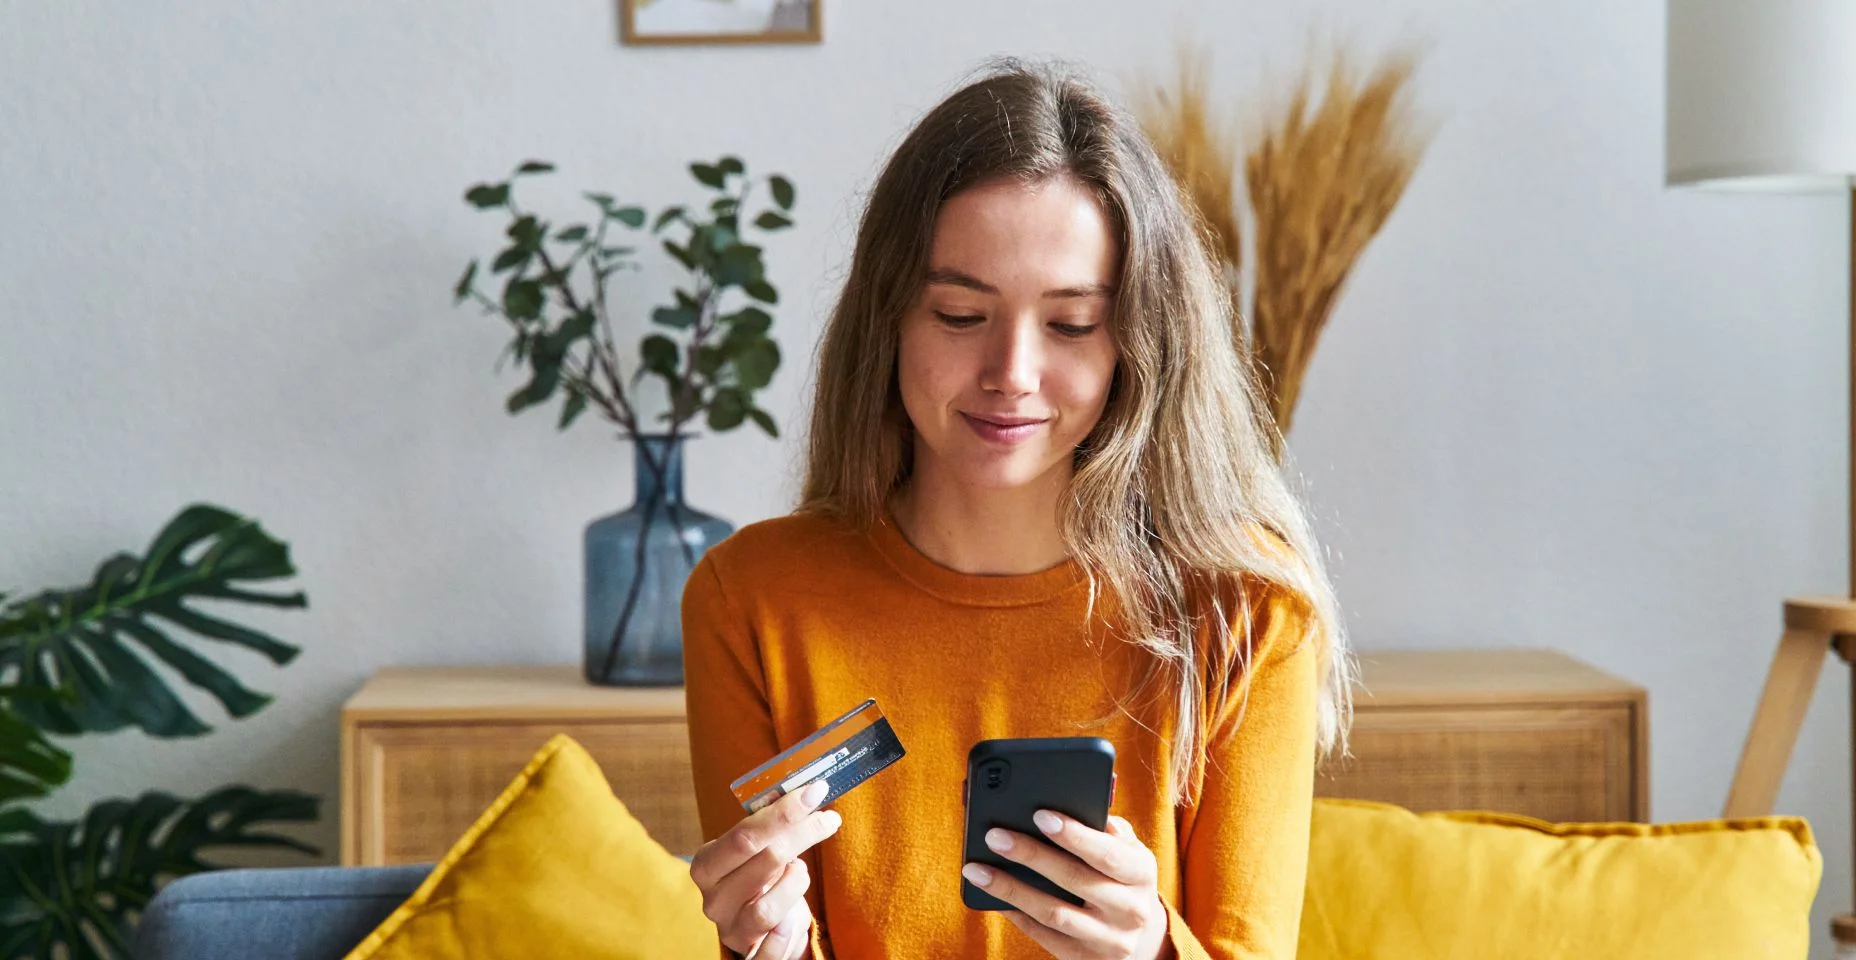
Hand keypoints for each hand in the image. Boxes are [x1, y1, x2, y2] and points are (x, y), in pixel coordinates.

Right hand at [690, 779, 840, 959]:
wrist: (756, 929)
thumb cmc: (761, 880)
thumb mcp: (758, 851)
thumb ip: (773, 826)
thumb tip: (807, 790)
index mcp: (708, 863)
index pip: (745, 834)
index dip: (783, 811)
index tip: (815, 791)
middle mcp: (713, 897)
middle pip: (762, 860)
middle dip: (801, 834)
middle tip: (827, 818)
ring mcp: (729, 928)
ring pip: (767, 906)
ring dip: (796, 882)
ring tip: (801, 871)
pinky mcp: (749, 953)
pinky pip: (772, 947)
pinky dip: (789, 930)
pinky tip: (797, 917)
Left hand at [962, 812, 1169, 959]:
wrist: (1144, 940)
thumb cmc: (1124, 878)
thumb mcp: (1129, 851)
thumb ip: (1105, 828)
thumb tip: (1064, 803)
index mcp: (1141, 873)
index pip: (1107, 853)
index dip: (1074, 835)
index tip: (1040, 815)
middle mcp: (1130, 910)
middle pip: (1074, 880)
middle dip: (1030, 855)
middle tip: (995, 835)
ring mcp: (1109, 940)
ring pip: (1053, 913)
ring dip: (1010, 889)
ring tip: (977, 869)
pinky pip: (1044, 936)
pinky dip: (1015, 914)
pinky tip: (992, 895)